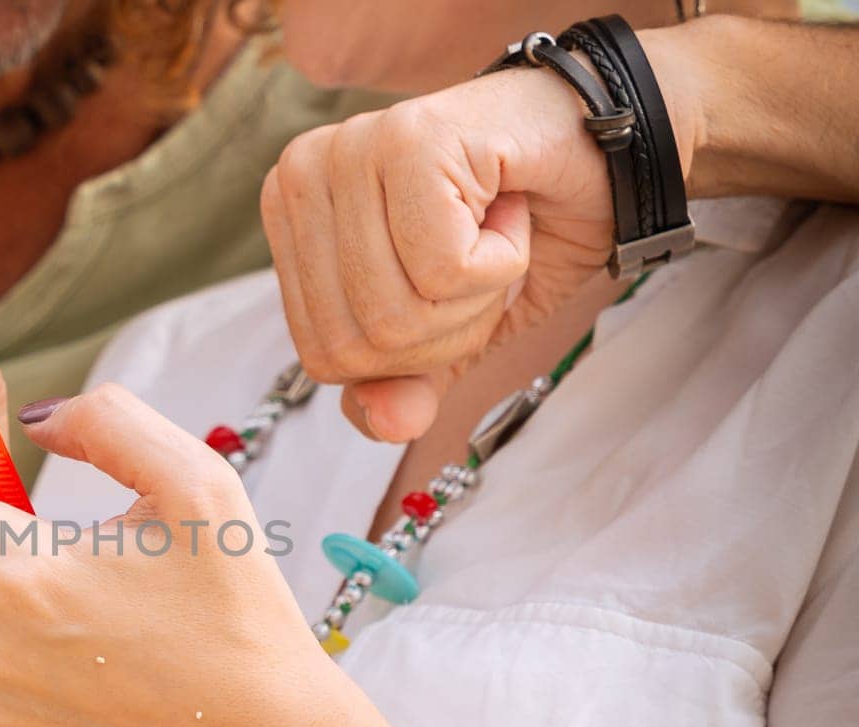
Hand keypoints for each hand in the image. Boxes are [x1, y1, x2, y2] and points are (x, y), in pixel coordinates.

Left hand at [262, 55, 698, 442]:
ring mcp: (349, 151)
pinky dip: (504, 258)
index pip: (326, 358)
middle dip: (447, 329)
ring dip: (478, 294)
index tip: (447, 278)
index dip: (410, 352)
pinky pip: (445, 272)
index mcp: (289, 218)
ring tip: (492, 226)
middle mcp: (300, 176)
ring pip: (398, 314)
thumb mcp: (452, 328)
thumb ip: (405, 383)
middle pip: (360, 344)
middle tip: (478, 253)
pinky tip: (507, 202)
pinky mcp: (410, 140)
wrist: (599, 147)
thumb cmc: (513, 228)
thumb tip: (384, 424)